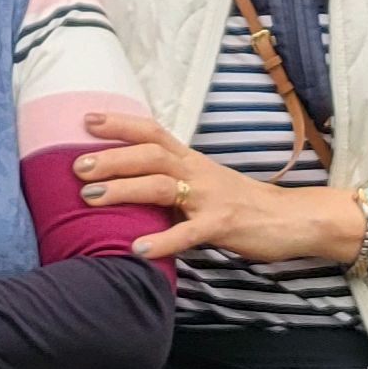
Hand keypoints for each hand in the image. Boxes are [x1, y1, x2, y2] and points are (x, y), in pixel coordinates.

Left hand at [77, 110, 366, 266]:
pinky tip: (137, 250)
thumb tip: (128, 184)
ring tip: (90, 198)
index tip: (86, 119)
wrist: (291, 219)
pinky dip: (162, 241)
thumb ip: (171, 182)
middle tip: (76, 166)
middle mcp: (197, 172)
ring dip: (123, 190)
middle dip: (111, 158)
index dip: (120, 123)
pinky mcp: (223, 226)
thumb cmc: (240, 204)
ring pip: (162, 186)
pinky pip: (189, 233)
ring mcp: (210, 198)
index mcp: (191, 160)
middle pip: (150, 155)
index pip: (153, 132)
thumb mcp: (203, 184)